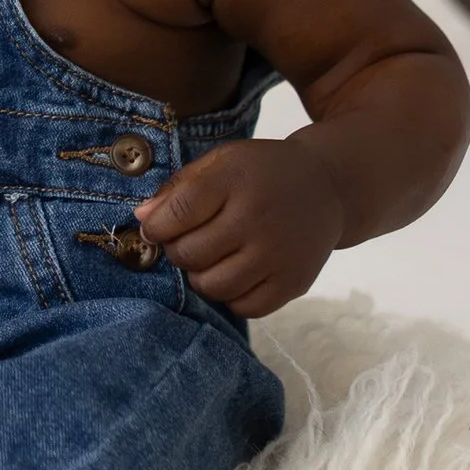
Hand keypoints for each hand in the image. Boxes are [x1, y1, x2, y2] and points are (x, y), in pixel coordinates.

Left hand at [132, 133, 345, 317]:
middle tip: (186, 241)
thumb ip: (179, 188)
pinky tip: (235, 272)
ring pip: (214, 286)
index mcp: (236, 180)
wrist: (327, 186)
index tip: (155, 227)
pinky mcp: (293, 282)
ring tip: (210, 258)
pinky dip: (231, 295)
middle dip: (177, 251)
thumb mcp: (222, 162)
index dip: (155, 226)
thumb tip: (142, 219)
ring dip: (200, 276)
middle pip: (191, 254)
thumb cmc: (262, 173)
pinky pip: (244, 307)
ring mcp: (278, 255)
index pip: (177, 214)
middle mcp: (258, 219)